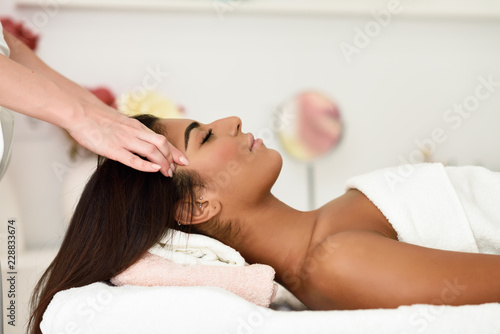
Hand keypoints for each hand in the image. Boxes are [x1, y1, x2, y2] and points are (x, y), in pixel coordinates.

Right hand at [67, 100, 187, 176]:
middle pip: (162, 144)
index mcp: (136, 126)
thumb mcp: (119, 122)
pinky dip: (146, 165)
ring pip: (152, 151)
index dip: (175, 151)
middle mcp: (134, 132)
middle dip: (172, 158)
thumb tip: (138, 141)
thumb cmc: (96, 118)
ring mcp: (125, 140)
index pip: (161, 139)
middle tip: (175, 170)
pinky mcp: (113, 149)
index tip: (184, 160)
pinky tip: (155, 170)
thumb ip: (130, 131)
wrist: (79, 111)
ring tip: (168, 174)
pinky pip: (133, 159)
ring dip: (163, 163)